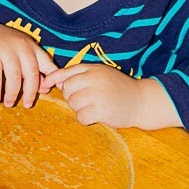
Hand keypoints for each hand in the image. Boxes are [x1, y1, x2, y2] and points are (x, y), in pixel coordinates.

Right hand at [0, 17, 57, 107]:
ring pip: (14, 75)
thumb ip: (32, 69)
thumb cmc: (3, 46)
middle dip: (30, 91)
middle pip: (31, 72)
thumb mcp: (21, 53)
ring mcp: (5, 48)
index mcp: (32, 47)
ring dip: (12, 93)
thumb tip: (44, 89)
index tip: (49, 91)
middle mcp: (21, 46)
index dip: (51, 78)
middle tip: (27, 105)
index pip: (47, 63)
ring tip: (9, 104)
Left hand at [42, 64, 182, 128]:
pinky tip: (96, 116)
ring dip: (79, 109)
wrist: (142, 101)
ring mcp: (99, 94)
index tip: (46, 83)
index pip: (67, 72)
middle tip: (86, 100)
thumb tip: (56, 82)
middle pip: (67, 89)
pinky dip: (85, 119)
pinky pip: (81, 117)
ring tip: (93, 107)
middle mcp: (95, 79)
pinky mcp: (102, 110)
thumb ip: (81, 76)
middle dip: (72, 97)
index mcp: (94, 69)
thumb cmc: (118, 89)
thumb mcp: (102, 75)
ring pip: (73, 104)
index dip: (54, 78)